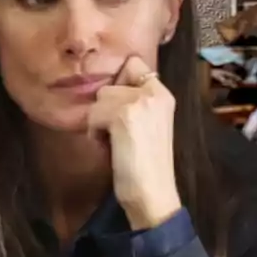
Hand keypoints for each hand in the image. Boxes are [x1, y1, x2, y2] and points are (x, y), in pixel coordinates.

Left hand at [87, 54, 182, 230]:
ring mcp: (141, 102)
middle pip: (108, 85)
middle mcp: (155, 93)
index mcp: (163, 94)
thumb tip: (105, 87)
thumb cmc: (143, 163)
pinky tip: (109, 147)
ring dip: (98, 122)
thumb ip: (133, 101)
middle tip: (119, 134)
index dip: (118, 84)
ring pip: (99, 99)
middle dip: (105, 110)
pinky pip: (94, 114)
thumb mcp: (145, 124)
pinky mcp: (125, 115)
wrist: (154, 192)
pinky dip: (95, 133)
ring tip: (115, 142)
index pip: (134, 64)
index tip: (118, 109)